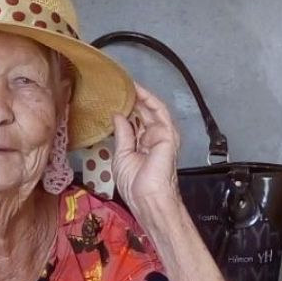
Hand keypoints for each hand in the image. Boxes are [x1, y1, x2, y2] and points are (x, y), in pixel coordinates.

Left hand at [112, 82, 180, 219]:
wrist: (147, 197)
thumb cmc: (135, 184)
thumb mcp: (121, 155)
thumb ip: (122, 134)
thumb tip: (118, 115)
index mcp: (141, 146)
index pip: (134, 123)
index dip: (125, 109)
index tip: (113, 98)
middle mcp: (153, 138)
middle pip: (143, 114)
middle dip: (132, 99)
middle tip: (119, 85)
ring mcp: (162, 135)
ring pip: (152, 109)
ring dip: (141, 96)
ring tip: (127, 84)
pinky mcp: (168, 134)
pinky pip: (159, 112)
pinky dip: (149, 100)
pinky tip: (138, 91)